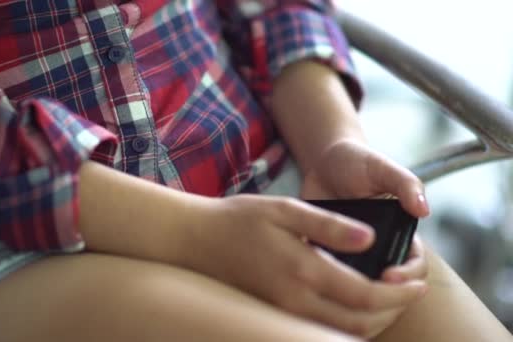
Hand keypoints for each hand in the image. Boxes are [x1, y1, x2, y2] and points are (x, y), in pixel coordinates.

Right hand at [180, 194, 427, 337]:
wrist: (195, 239)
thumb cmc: (239, 219)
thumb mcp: (286, 209)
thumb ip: (329, 225)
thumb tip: (370, 240)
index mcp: (303, 270)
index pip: (365, 295)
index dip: (398, 293)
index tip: (418, 283)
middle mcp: (295, 300)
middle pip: (359, 324)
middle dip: (393, 312)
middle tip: (410, 292)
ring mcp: (283, 312)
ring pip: (341, 333)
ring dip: (373, 322)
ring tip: (389, 299)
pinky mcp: (275, 314)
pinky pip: (320, 330)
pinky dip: (347, 324)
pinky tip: (354, 305)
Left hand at [299, 139, 430, 335]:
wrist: (322, 160)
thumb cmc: (358, 162)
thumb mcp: (383, 168)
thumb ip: (406, 184)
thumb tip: (424, 209)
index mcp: (399, 232)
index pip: (414, 266)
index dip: (407, 277)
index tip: (389, 277)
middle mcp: (377, 248)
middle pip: (388, 286)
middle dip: (381, 294)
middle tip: (362, 292)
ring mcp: (350, 254)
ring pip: (356, 285)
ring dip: (349, 291)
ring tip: (336, 289)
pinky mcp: (325, 253)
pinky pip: (326, 274)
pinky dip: (322, 279)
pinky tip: (313, 276)